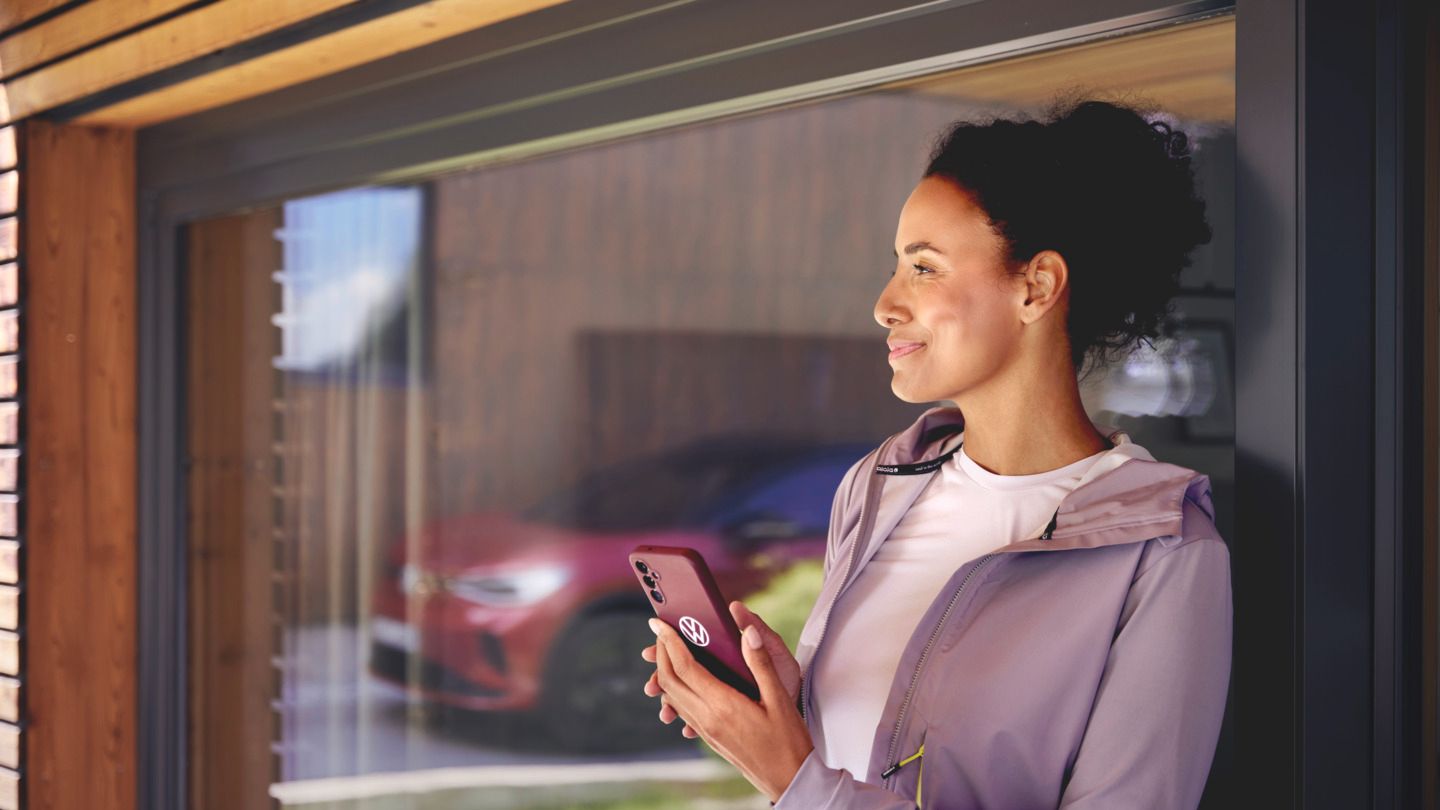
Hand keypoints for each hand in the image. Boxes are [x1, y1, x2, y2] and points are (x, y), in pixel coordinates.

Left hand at [641, 601, 802, 737]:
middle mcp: (708, 718)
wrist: (789, 778)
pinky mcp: (709, 737)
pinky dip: (674, 689)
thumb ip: (761, 663)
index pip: (685, 667)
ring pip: (672, 696)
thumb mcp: (779, 698)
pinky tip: (682, 680)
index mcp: (723, 705)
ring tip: (667, 649)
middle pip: (669, 680)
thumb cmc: (788, 740)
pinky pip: (682, 709)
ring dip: (664, 670)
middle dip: (661, 652)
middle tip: (660, 630)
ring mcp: (706, 730)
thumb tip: (748, 632)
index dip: (669, 641)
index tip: (659, 623)